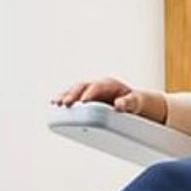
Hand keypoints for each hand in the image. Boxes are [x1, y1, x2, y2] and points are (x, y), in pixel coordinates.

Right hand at [52, 78, 166, 123]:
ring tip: (56, 103)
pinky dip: (63, 99)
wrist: (132, 103)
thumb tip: (119, 105)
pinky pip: (72, 97)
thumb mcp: (135, 102)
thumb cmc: (134, 103)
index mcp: (110, 84)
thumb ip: (129, 103)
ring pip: (74, 90)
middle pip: (82, 87)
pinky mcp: (84, 97)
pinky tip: (54, 106)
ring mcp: (89, 91)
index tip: (83, 101)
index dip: (90, 93)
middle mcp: (97, 85)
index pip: (98, 86)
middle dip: (73, 94)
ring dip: (64, 96)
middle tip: (66, 103)